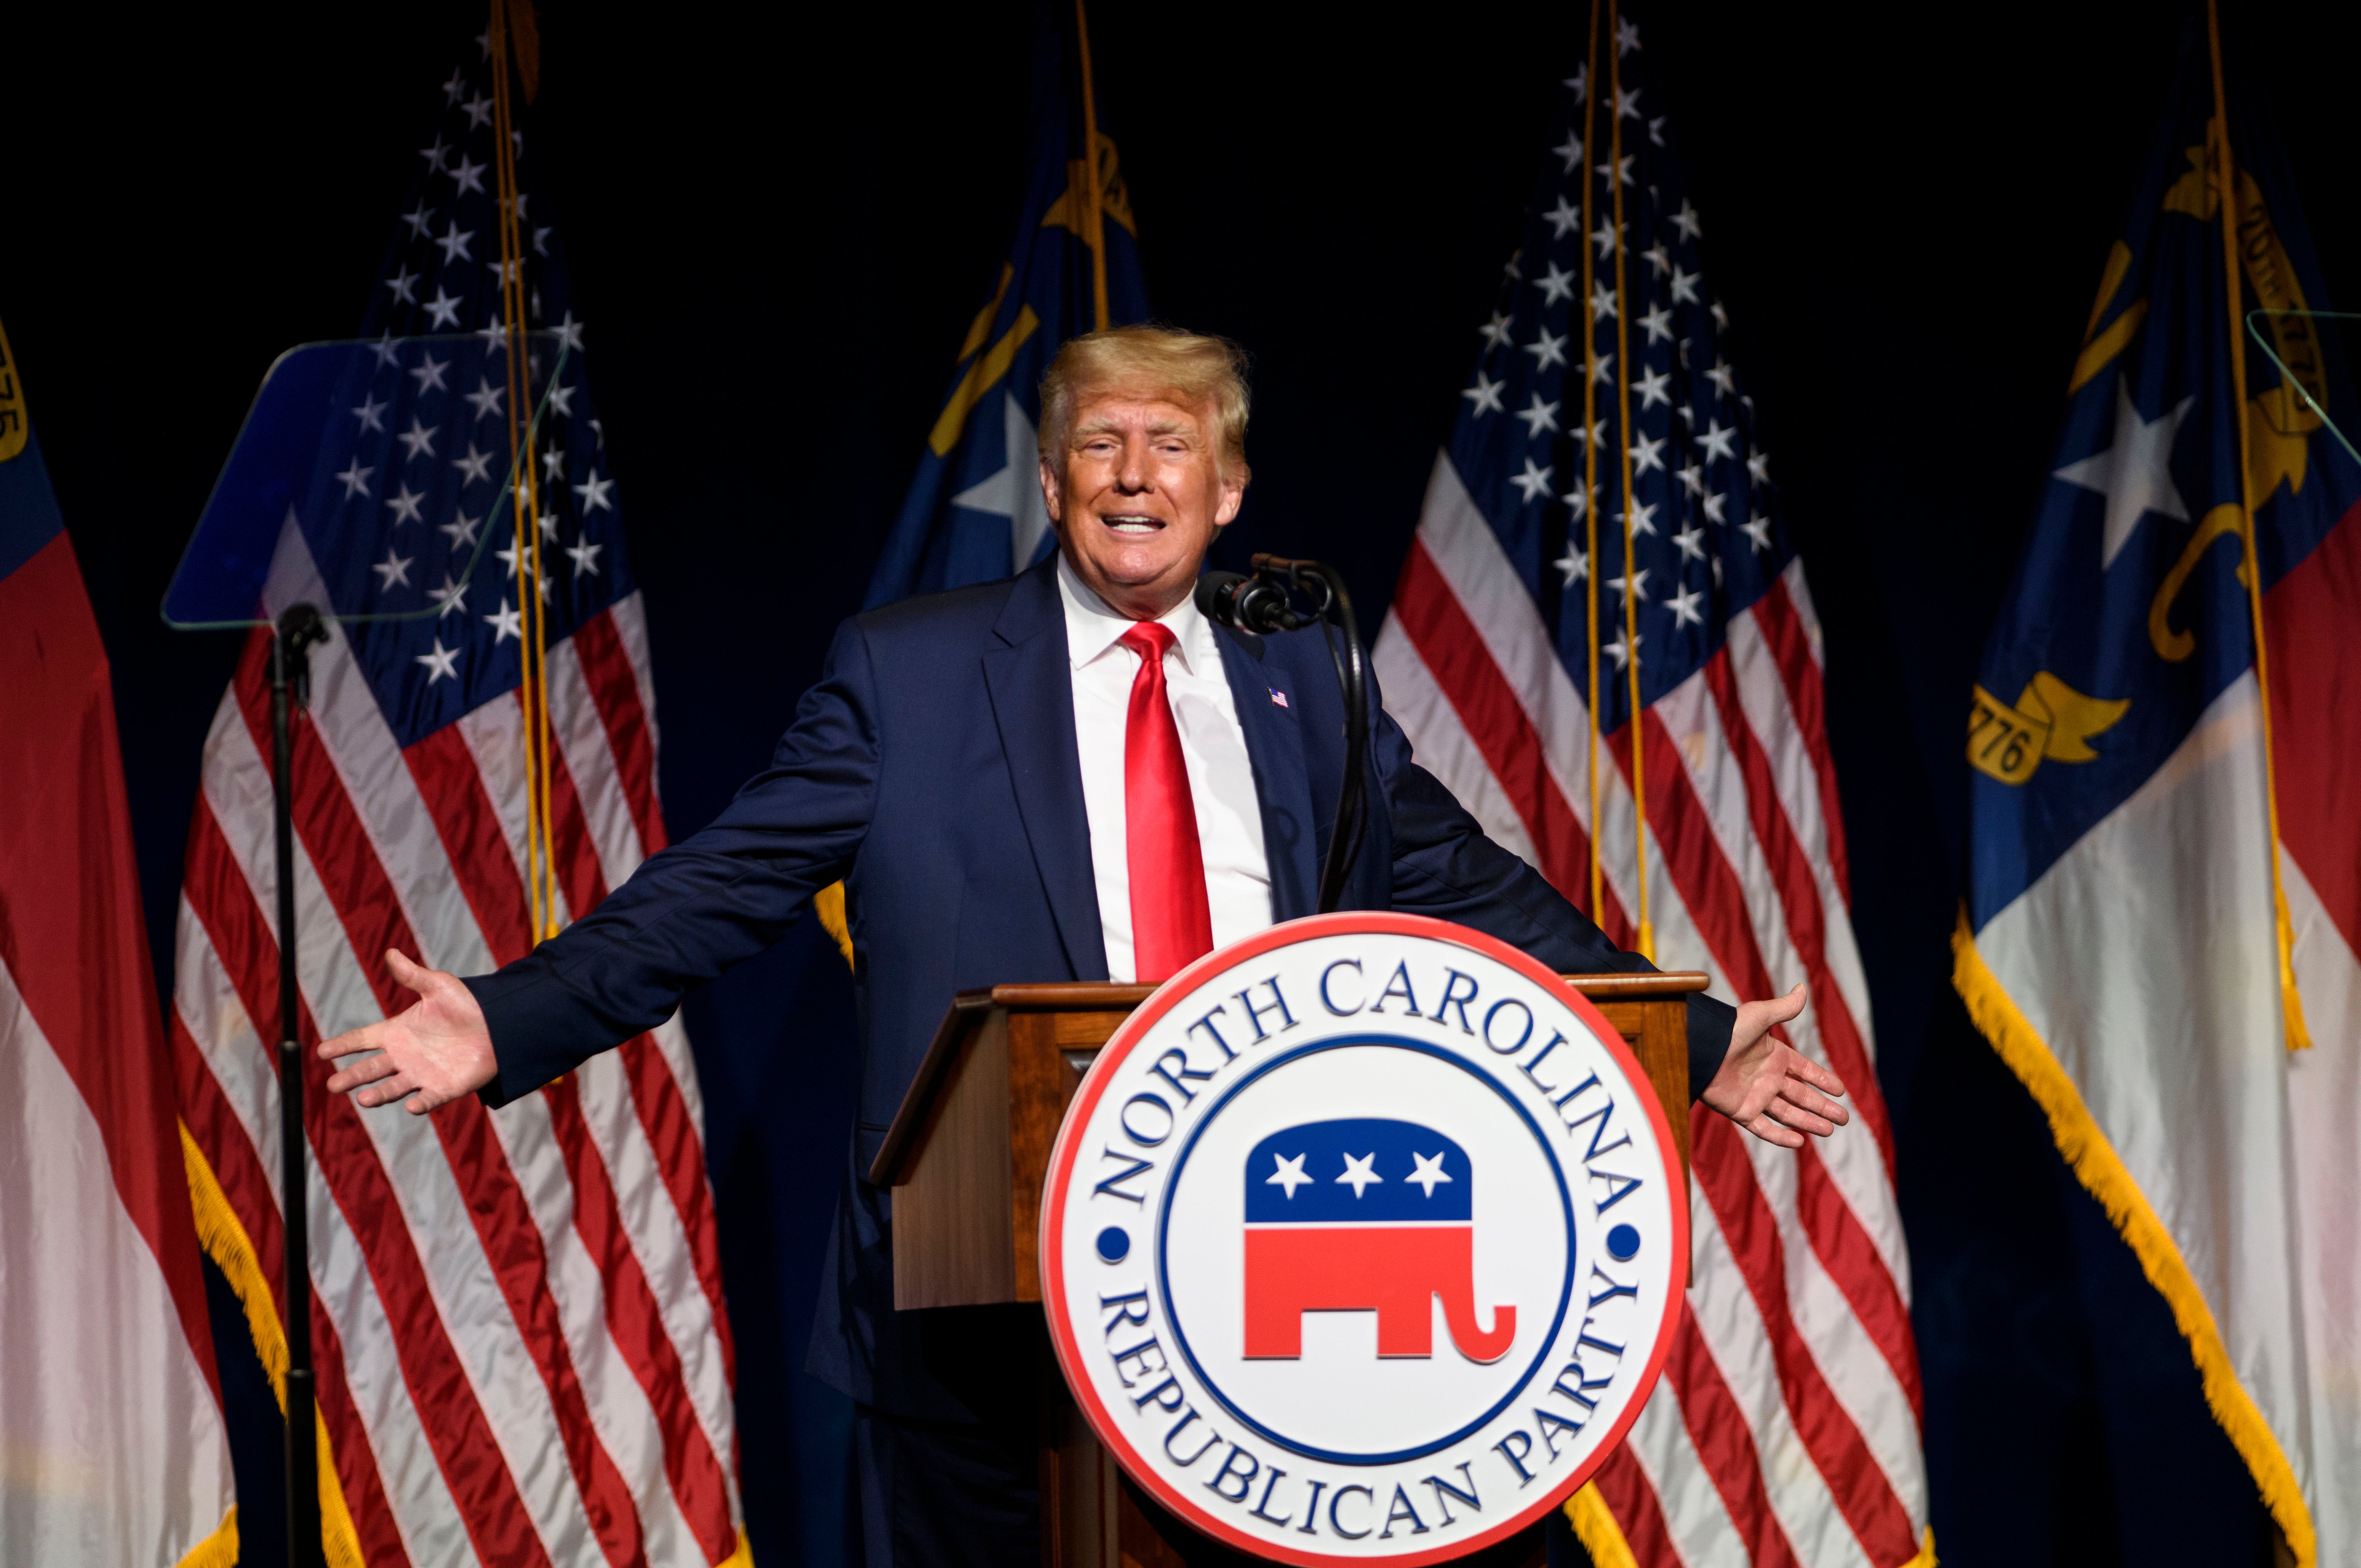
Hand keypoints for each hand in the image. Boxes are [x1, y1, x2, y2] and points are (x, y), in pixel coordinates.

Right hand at [319, 950, 497, 1114]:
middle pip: (371, 1069)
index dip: (342, 1045)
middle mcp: (404, 1056)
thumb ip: (413, 975)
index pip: (362, 1039)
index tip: (321, 1052)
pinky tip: (411, 1106)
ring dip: (379, 1094)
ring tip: (363, 1099)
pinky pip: (429, 1098)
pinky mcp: (444, 1087)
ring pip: (394, 1087)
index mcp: (397, 1032)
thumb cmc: (466, 1005)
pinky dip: (420, 1103)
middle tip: (332, 1085)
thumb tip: (391, 953)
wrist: (499, 1025)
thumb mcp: (438, 986)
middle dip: (351, 1077)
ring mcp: (422, 1074)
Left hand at [1699, 982, 1848, 1147]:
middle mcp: (1767, 1077)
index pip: (1805, 1070)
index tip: (1841, 1091)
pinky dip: (1780, 1137)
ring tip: (1830, 1130)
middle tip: (1844, 1119)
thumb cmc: (1727, 1030)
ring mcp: (1754, 1095)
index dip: (1823, 1079)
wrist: (1699, 1050)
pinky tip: (1799, 1142)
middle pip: (1801, 1095)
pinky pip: (1763, 1127)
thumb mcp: (1759, 1015)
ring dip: (1808, 1122)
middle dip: (1822, 1107)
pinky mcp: (1741, 1111)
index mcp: (1774, 1056)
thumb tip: (1802, 988)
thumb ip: (1783, 1008)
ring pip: (1788, 1113)